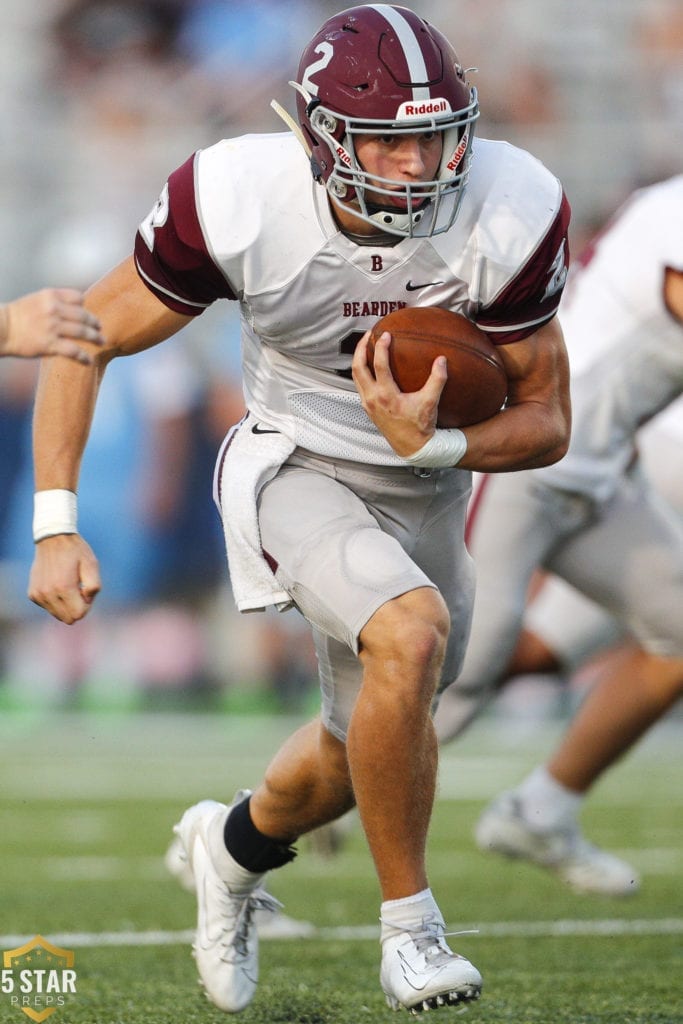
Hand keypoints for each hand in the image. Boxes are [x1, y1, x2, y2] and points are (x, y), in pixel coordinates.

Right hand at [0, 289, 103, 362]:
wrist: (1, 329)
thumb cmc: (17, 317)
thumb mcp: (36, 300)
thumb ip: (53, 302)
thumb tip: (73, 309)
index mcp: (50, 296)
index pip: (78, 298)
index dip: (84, 306)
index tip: (86, 313)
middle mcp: (53, 309)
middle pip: (84, 315)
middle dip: (94, 323)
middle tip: (100, 329)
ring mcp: (52, 327)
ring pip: (82, 332)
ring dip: (95, 338)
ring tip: (102, 342)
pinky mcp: (50, 344)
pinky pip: (73, 350)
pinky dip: (83, 356)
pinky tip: (89, 360)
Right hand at [28, 534, 101, 623]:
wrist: (53, 538)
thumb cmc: (76, 551)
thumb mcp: (92, 564)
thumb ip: (94, 586)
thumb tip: (86, 600)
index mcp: (64, 587)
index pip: (78, 615)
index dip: (86, 605)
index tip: (85, 590)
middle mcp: (48, 593)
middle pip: (68, 618)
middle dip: (76, 607)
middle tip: (78, 589)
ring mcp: (38, 595)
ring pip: (58, 615)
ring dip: (65, 605)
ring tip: (67, 585)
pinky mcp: (33, 594)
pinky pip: (48, 607)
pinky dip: (55, 600)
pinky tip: (57, 584)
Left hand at [352, 330, 447, 456]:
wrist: (412, 447)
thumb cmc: (420, 426)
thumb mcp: (430, 402)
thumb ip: (437, 380)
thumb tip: (441, 360)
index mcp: (386, 396)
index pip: (379, 365)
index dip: (381, 347)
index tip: (385, 335)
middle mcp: (373, 399)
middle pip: (358, 367)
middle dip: (361, 348)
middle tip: (368, 335)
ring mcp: (368, 404)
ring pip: (355, 376)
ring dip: (359, 359)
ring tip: (366, 346)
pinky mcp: (368, 408)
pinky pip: (359, 385)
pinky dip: (361, 372)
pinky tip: (369, 366)